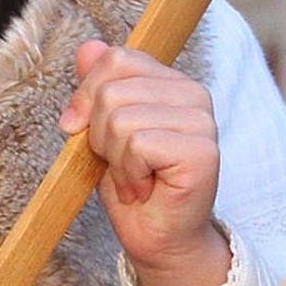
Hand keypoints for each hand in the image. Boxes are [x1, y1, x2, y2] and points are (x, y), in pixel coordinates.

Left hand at [59, 40, 230, 285]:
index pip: (116, 59)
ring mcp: (202, 122)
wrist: (157, 238)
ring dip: (116, 159)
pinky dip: (129, 174)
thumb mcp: (102, 129)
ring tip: (134, 177)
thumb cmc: (133, 185)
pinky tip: (144, 189)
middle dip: (100, 135)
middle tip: (121, 164)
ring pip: (122, 119)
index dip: (87, 96)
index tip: (83, 130)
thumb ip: (99, 87)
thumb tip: (88, 47)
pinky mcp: (202, 151)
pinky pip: (139, 144)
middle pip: (113, 90)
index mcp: (172, 82)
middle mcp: (194, 94)